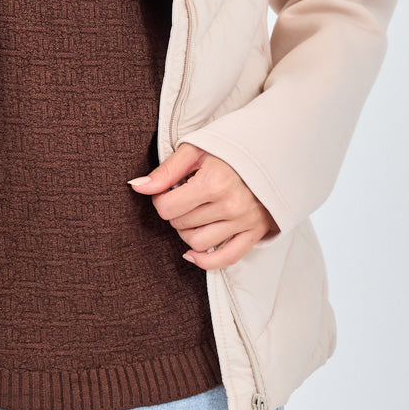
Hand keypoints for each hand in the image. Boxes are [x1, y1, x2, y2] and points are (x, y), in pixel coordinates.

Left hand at [129, 142, 278, 269]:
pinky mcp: (255, 232)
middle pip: (180, 225)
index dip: (161, 199)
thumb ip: (165, 171)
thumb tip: (137, 187)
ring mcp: (245, 221)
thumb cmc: (229, 149)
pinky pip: (225, 259)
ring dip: (188, 231)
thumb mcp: (195, 150)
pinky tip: (192, 253)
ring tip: (194, 213)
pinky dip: (205, 261)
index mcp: (214, 181)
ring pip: (197, 243)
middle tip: (186, 196)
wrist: (271, 151)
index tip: (170, 189)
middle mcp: (231, 205)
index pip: (166, 208)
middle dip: (176, 212)